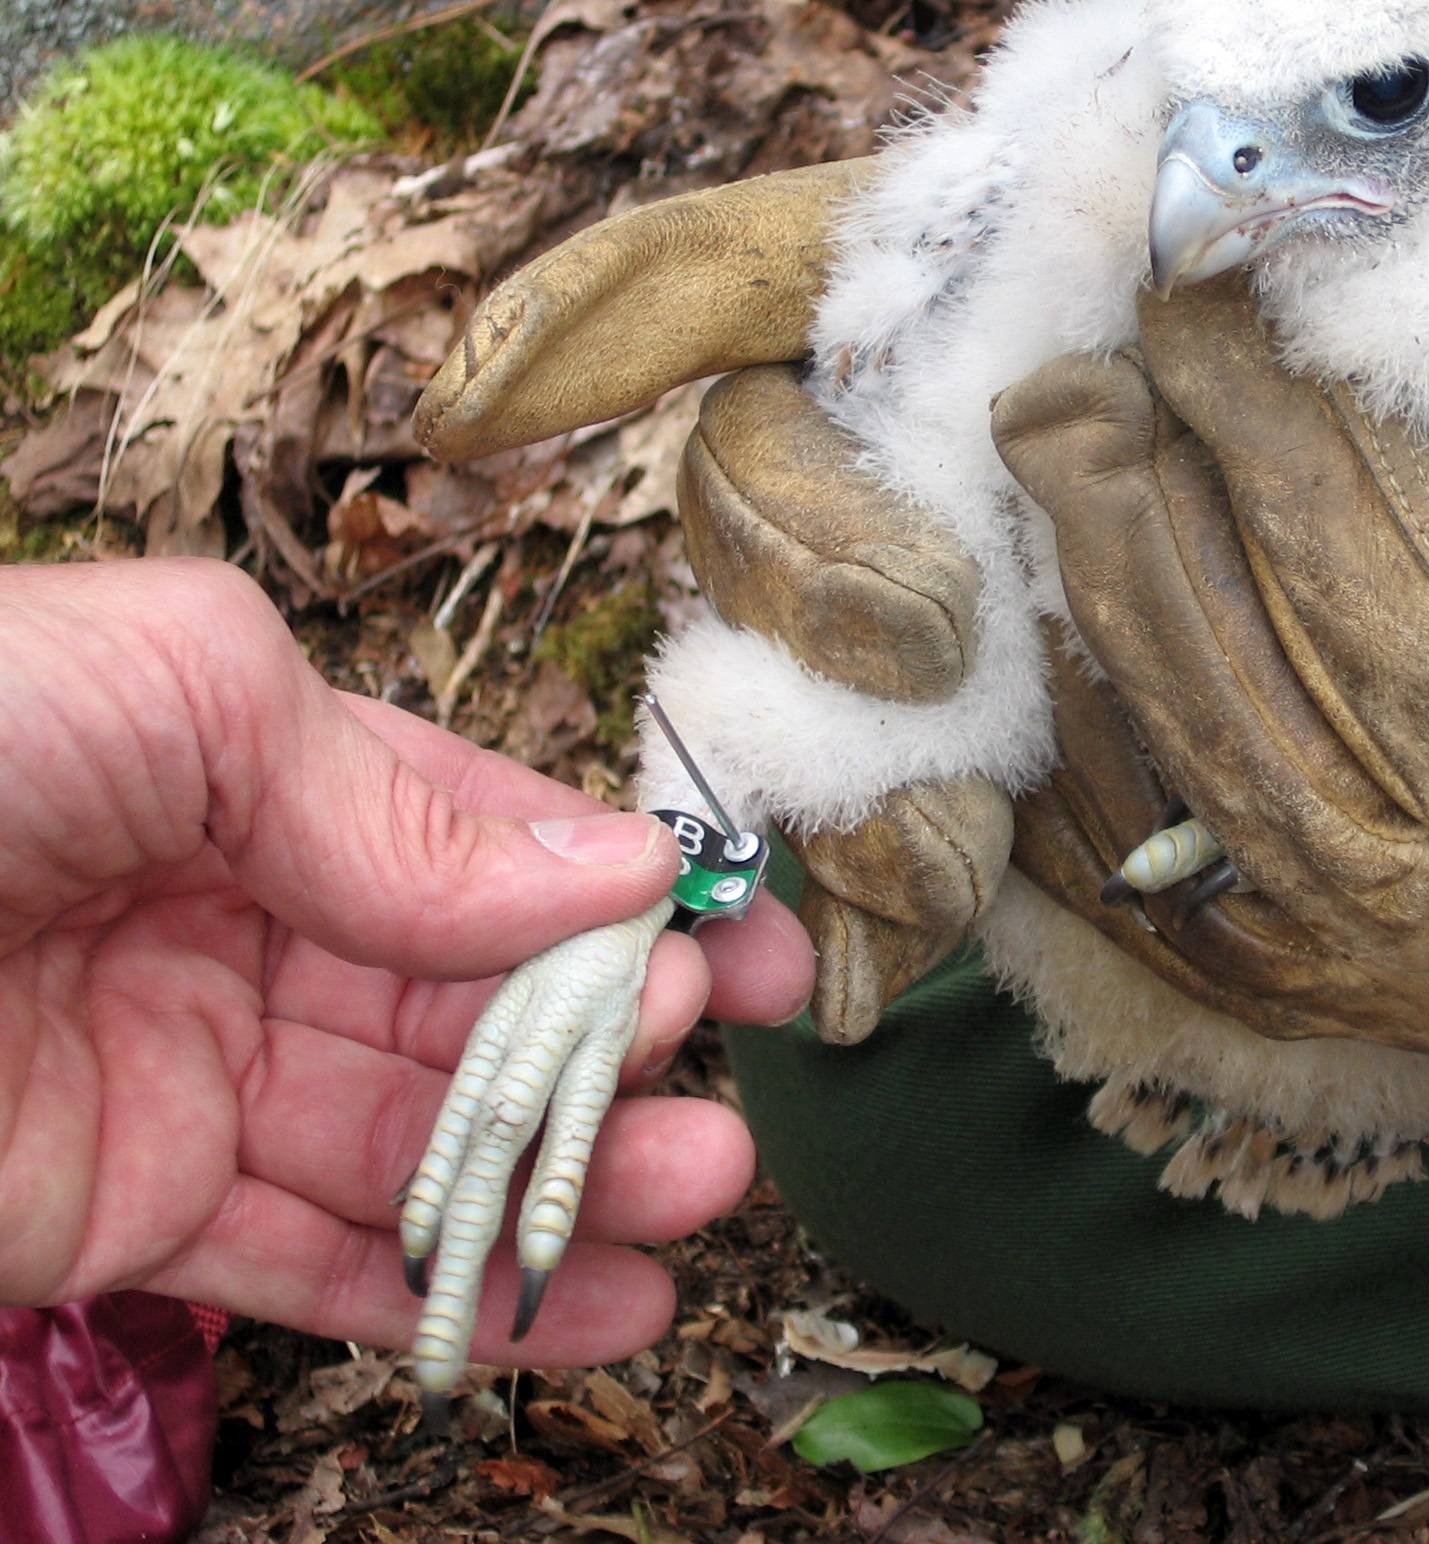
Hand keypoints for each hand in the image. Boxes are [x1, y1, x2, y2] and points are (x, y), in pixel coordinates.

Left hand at [0, 559, 812, 1367]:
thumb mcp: (177, 691)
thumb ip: (390, 794)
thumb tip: (609, 865)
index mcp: (247, 771)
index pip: (483, 841)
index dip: (624, 896)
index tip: (745, 950)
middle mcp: (233, 915)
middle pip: (470, 1000)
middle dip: (612, 1049)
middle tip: (713, 1097)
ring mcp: (181, 1070)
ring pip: (415, 1137)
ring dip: (560, 1177)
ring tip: (685, 1198)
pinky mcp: (117, 1212)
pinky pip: (308, 1258)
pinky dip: (443, 1287)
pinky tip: (574, 1304)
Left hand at [991, 258, 1428, 1141]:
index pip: (1372, 554)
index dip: (1260, 410)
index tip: (1200, 297)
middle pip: (1242, 674)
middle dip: (1134, 495)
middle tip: (1081, 364)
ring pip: (1193, 795)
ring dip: (1091, 623)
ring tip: (1058, 478)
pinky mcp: (1403, 1020)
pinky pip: (1188, 922)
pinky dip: (1099, 800)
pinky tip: (1057, 674)